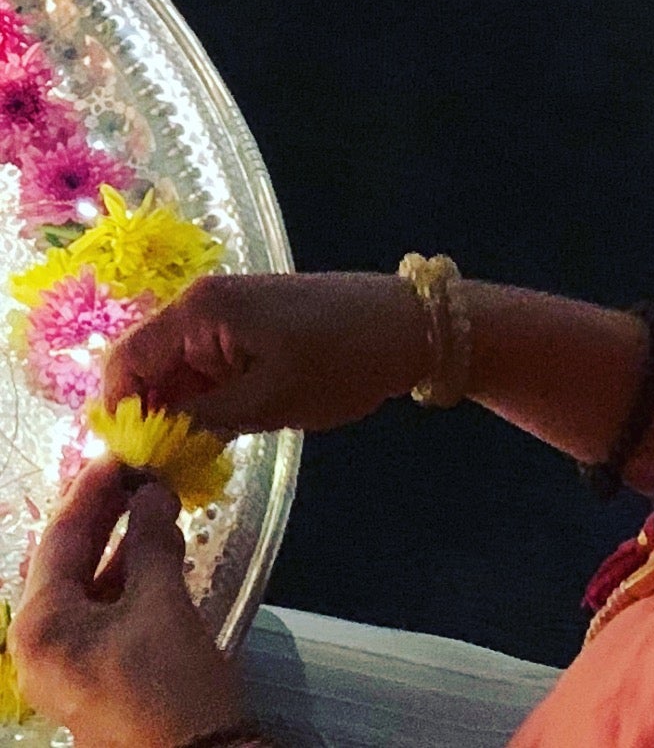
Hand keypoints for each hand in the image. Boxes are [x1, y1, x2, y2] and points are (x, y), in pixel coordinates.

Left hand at [10, 454, 246, 747]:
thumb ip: (151, 541)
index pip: (59, 540)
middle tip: (141, 470)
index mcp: (41, 627)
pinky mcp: (97, 669)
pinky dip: (131, 573)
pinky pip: (106, 606)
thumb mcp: (163, 606)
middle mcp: (42, 644)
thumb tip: (152, 492)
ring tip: (157, 500)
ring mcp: (67, 661)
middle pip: (68, 560)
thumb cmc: (169, 686)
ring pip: (89, 582)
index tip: (121, 452)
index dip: (92, 491)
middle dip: (106, 514)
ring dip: (122, 541)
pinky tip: (161, 547)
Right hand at [100, 270, 433, 435]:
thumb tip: (143, 450)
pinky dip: (207, 403)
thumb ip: (199, 423)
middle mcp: (203, 304)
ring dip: (179, 414)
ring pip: (177, 372)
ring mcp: (228, 315)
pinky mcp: (252, 330)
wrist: (412, 327)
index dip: (119, 415)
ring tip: (190, 463)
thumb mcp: (267, 401)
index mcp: (199, 310)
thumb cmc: (343, 360)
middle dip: (148, 418)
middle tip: (162, 473)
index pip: (124, 363)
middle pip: (146, 367)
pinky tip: (219, 438)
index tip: (132, 465)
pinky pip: (208, 369)